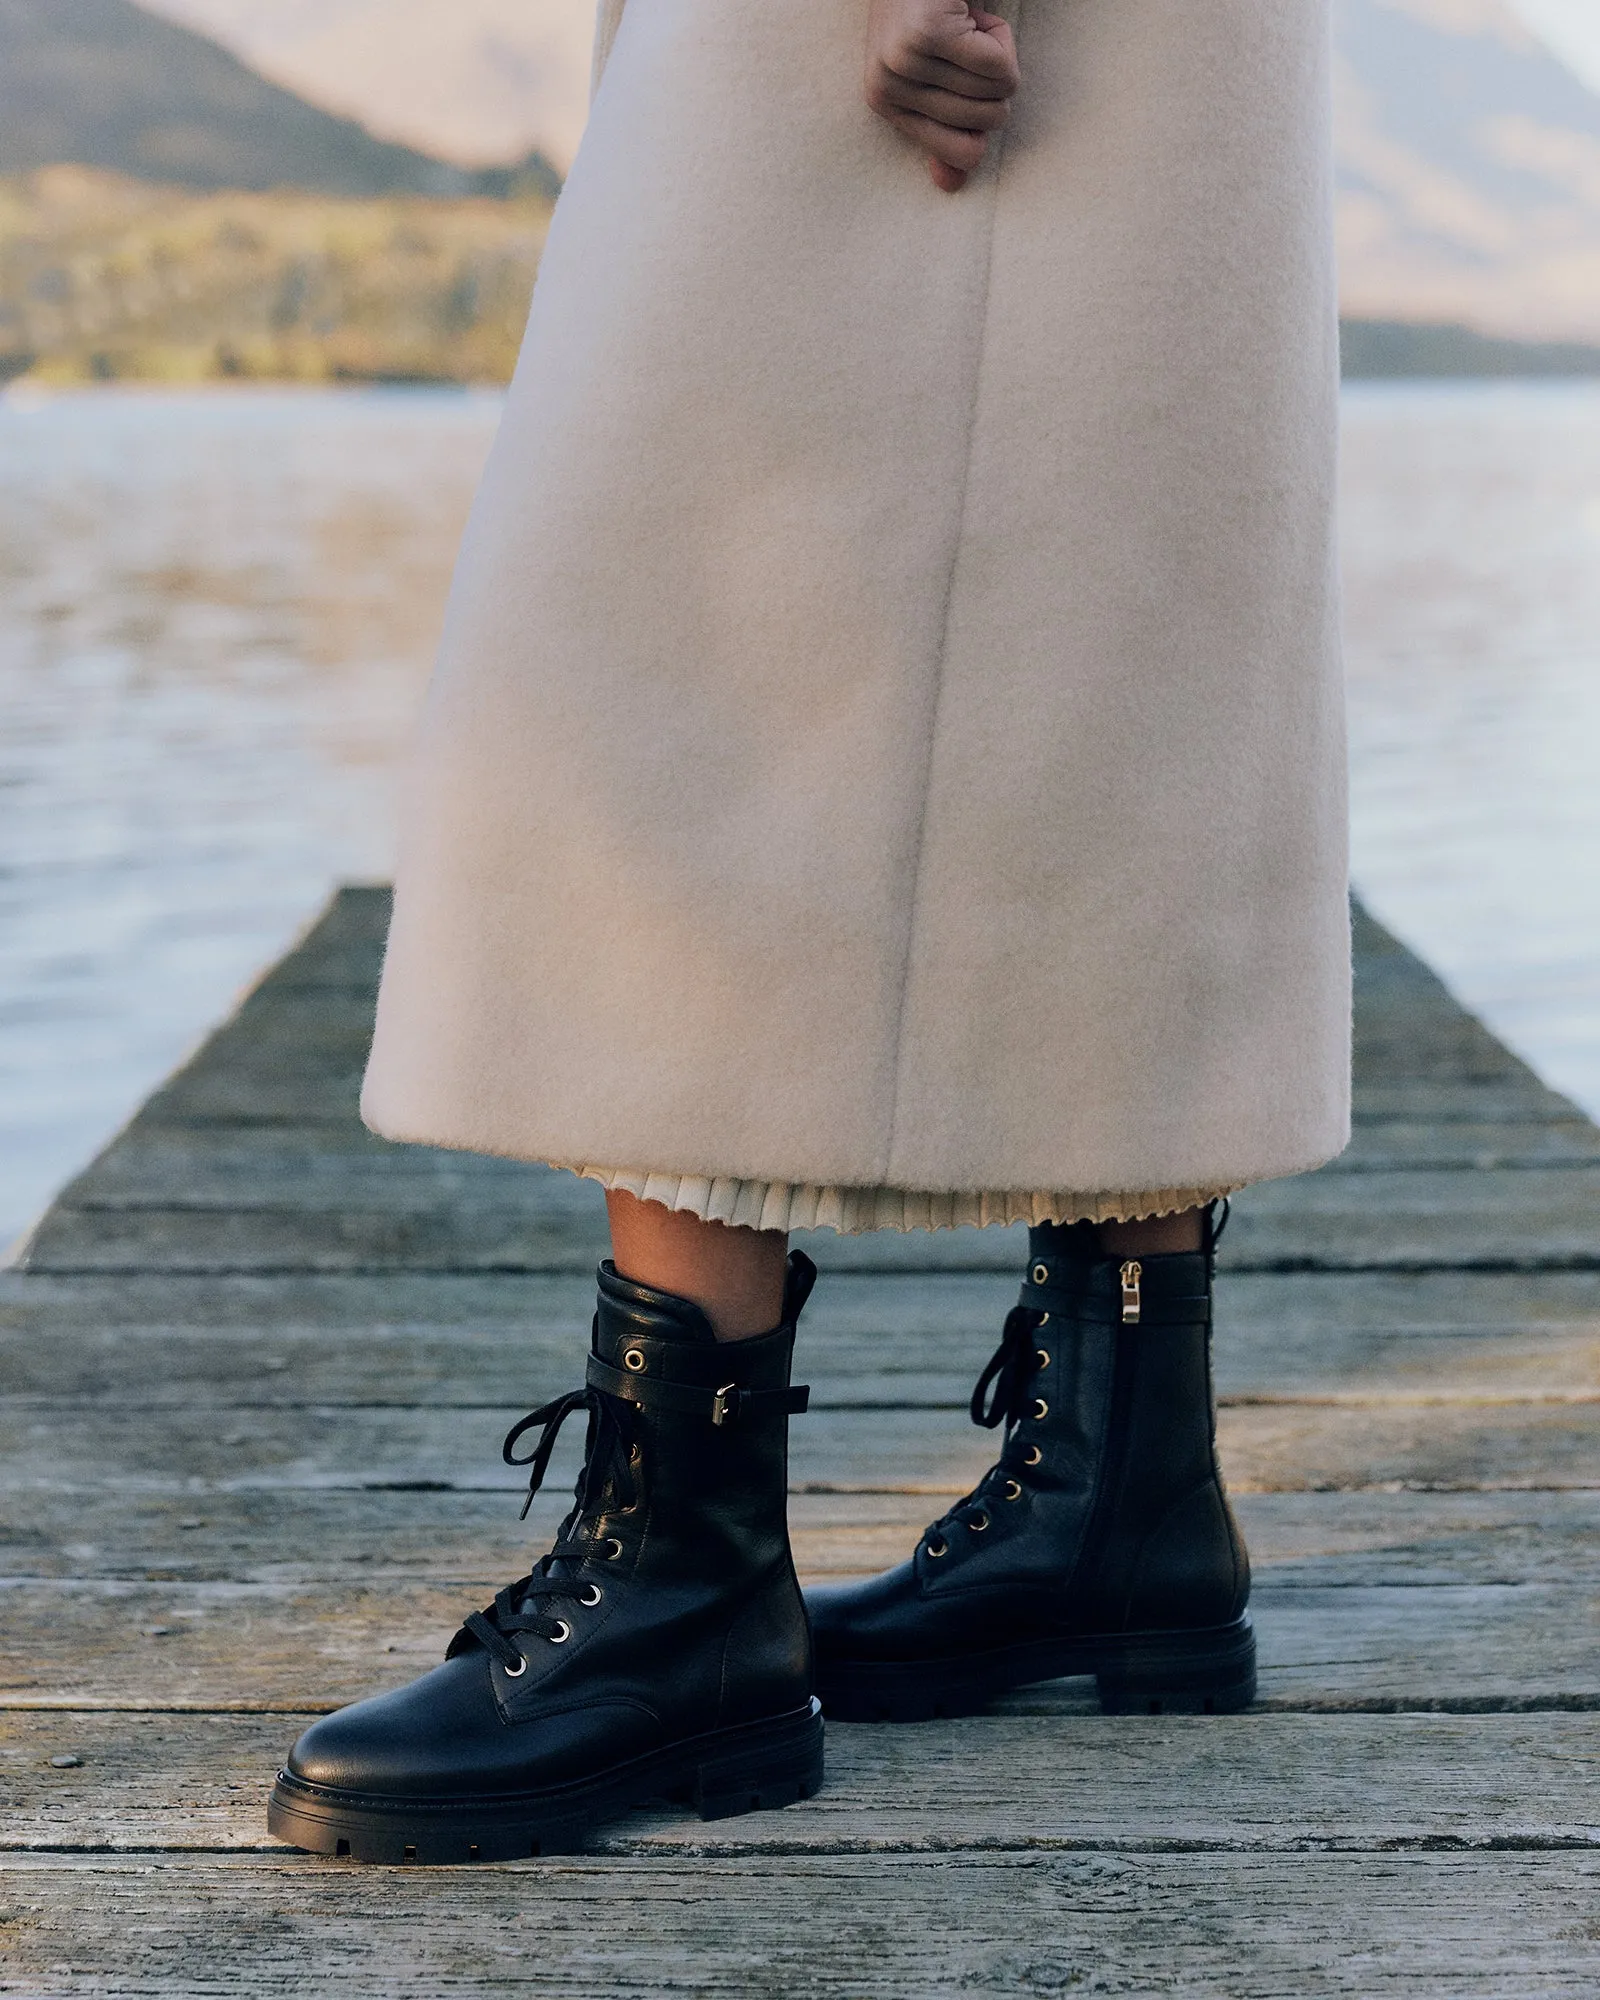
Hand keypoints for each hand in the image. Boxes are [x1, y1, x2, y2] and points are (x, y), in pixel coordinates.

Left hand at [865, 0, 1019, 192]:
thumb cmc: (931, 12)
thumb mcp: (935, 76)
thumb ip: (945, 130)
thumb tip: (951, 186)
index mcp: (885, 104)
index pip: (962, 153)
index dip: (987, 121)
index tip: (971, 84)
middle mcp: (887, 88)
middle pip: (985, 123)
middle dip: (997, 81)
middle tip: (970, 45)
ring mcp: (904, 62)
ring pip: (996, 92)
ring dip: (1000, 54)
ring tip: (968, 26)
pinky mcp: (928, 35)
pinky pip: (998, 66)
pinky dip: (1004, 40)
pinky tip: (975, 16)